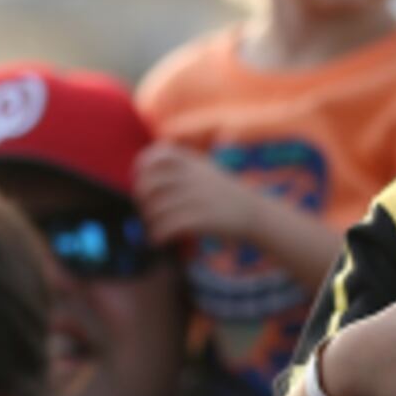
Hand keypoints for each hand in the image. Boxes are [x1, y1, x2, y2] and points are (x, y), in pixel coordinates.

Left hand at [134, 143, 272, 245]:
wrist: (255, 213)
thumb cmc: (225, 194)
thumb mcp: (206, 171)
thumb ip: (180, 168)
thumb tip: (145, 175)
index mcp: (192, 163)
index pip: (156, 155)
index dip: (141, 167)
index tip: (140, 180)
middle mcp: (192, 178)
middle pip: (149, 184)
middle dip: (141, 199)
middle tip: (146, 209)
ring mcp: (196, 198)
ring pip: (155, 209)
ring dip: (149, 221)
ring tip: (154, 227)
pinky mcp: (200, 219)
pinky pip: (167, 227)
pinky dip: (157, 235)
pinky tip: (158, 240)